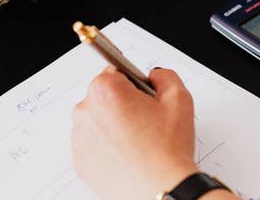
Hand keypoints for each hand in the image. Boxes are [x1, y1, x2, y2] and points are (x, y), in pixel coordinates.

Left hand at [72, 67, 197, 199]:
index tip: (143, 97)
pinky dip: (107, 148)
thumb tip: (154, 76)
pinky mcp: (80, 161)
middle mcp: (85, 111)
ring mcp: (79, 138)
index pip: (115, 71)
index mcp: (106, 90)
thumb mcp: (179, 98)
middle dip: (123, 104)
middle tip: (146, 122)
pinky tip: (128, 156)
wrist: (160, 188)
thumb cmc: (167, 148)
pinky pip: (93, 145)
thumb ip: (164, 76)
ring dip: (114, 126)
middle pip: (104, 97)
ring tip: (138, 142)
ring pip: (98, 121)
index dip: (134, 84)